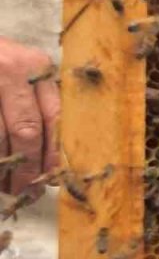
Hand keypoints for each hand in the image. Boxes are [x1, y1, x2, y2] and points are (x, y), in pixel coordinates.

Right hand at [0, 37, 59, 195]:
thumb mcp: (23, 73)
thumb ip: (40, 104)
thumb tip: (54, 159)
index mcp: (35, 67)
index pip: (54, 117)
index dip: (54, 152)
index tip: (53, 177)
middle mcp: (11, 72)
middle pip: (25, 131)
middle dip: (28, 167)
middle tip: (28, 190)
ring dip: (2, 170)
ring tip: (7, 188)